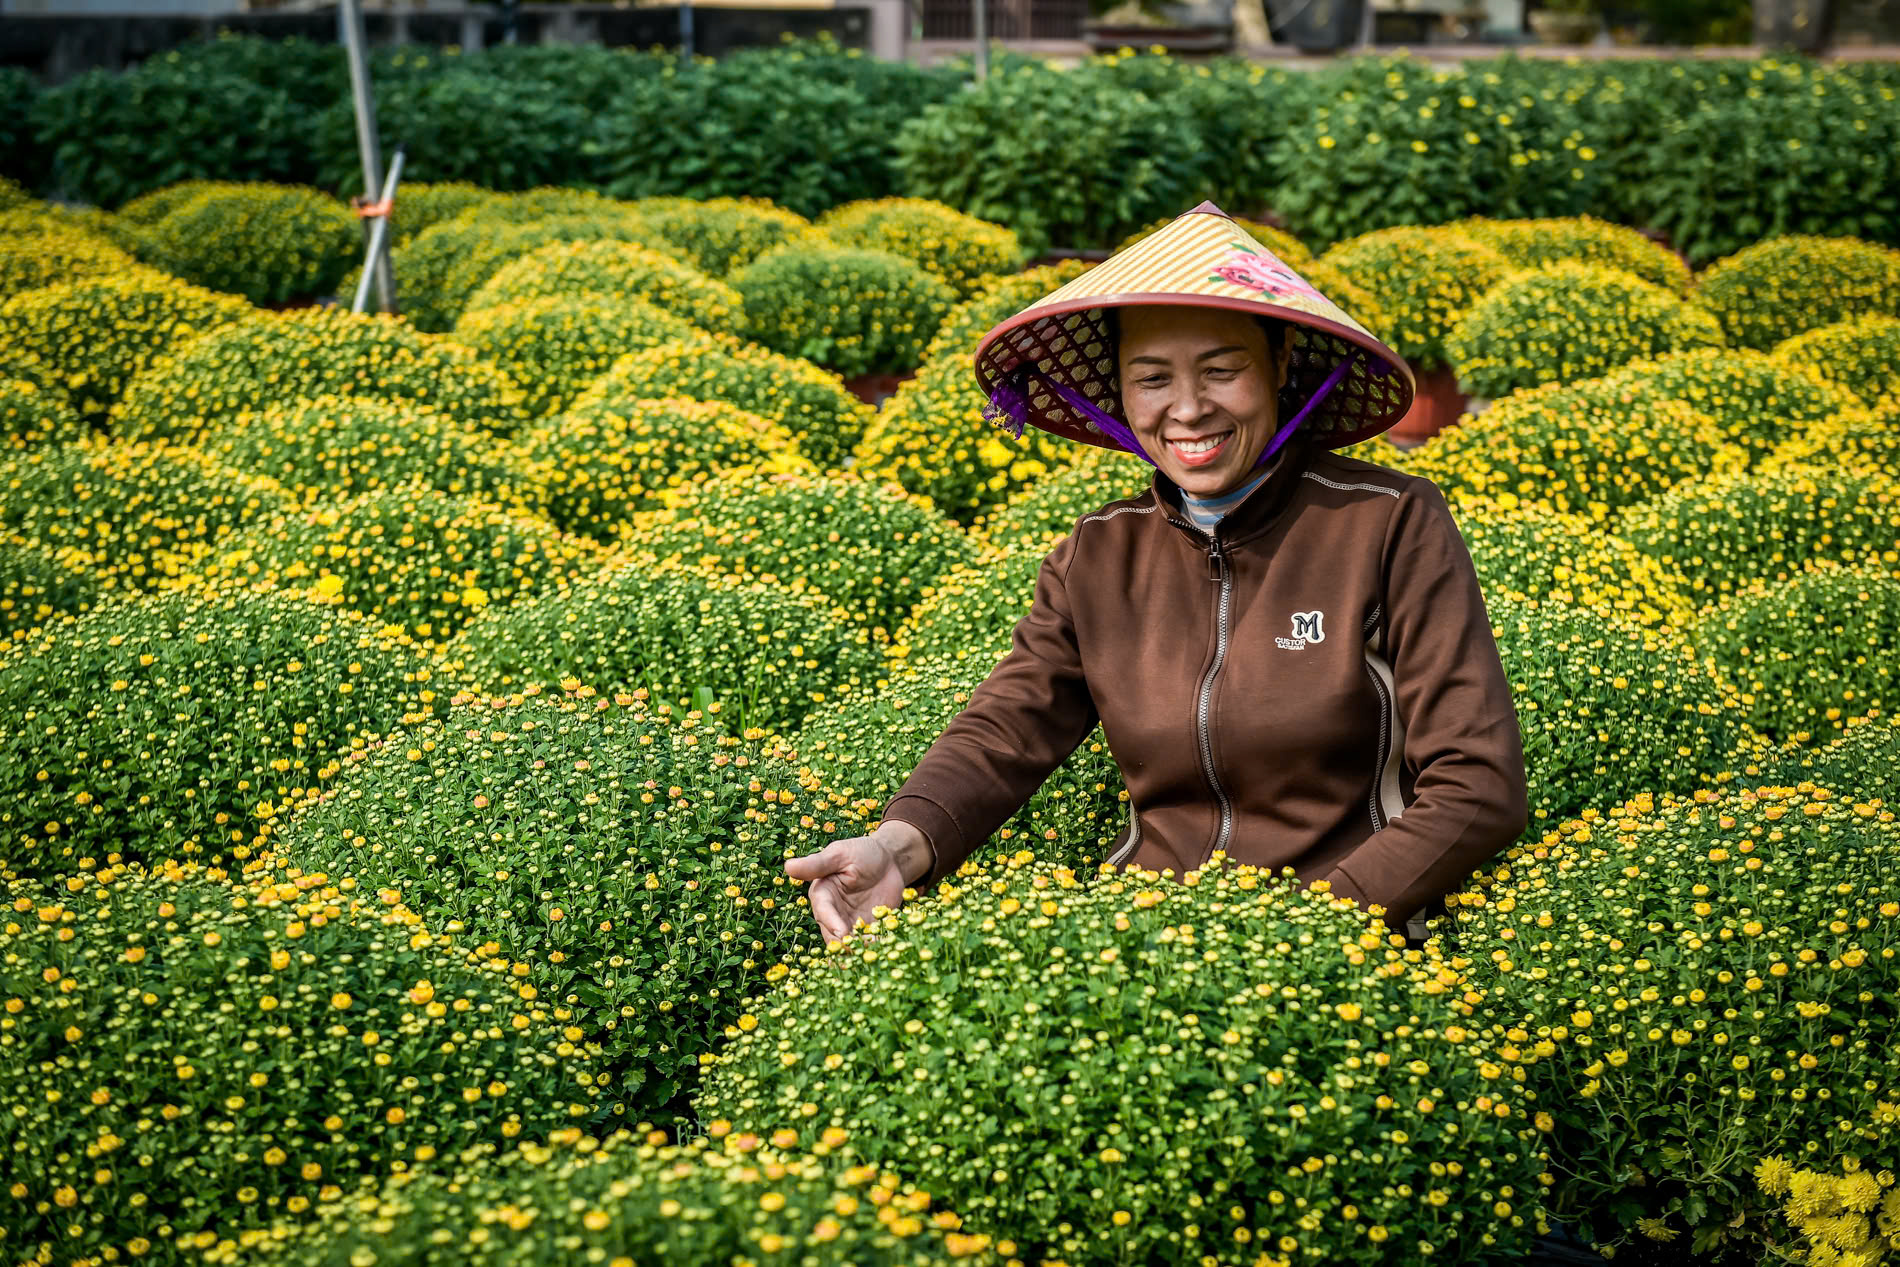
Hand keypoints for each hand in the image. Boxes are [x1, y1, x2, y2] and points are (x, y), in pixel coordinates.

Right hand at [783, 820, 931, 945]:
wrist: (890, 860)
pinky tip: (883, 950)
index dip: (831, 922)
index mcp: (822, 894)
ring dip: (856, 950)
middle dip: (843, 943)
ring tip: (870, 953)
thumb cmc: (862, 852)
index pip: (823, 911)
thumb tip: (788, 866)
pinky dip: (873, 948)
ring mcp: (850, 923)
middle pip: (832, 933)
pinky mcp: (867, 929)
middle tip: (856, 950)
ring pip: (847, 943)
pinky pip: (866, 942)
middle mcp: (832, 912)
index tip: (842, 931)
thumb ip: (817, 864)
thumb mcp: (840, 854)